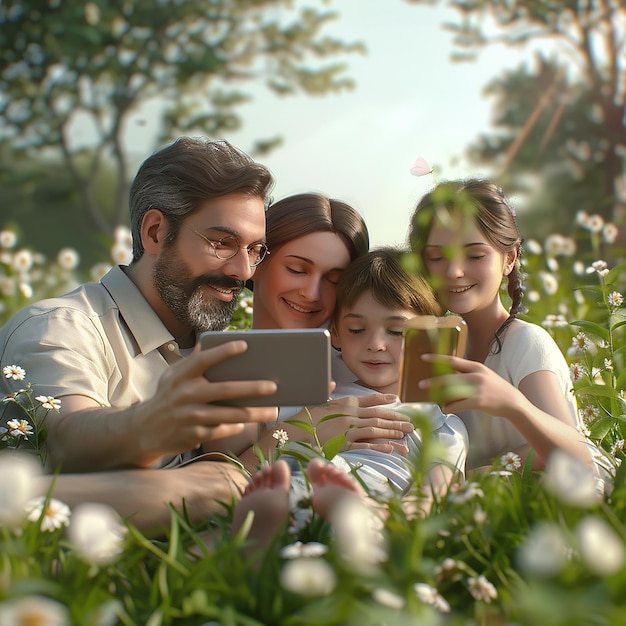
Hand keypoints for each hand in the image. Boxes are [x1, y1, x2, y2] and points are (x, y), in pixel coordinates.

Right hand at [135, 341, 279, 465]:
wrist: (143, 430)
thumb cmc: (167, 397)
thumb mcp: (172, 376)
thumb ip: (191, 361)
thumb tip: (207, 343)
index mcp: (181, 376)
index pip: (205, 359)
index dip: (224, 351)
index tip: (245, 344)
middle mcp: (186, 395)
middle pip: (226, 390)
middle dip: (253, 388)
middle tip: (274, 386)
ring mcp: (191, 416)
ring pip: (231, 415)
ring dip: (256, 414)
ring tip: (273, 411)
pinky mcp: (195, 435)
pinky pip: (223, 430)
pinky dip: (237, 426)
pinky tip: (249, 423)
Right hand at [302, 393, 414, 454]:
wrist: (294, 430)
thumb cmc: (304, 417)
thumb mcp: (317, 400)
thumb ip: (328, 392)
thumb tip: (333, 383)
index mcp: (345, 403)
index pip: (369, 400)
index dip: (384, 400)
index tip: (396, 400)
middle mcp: (350, 414)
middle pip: (378, 416)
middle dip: (396, 419)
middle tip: (410, 423)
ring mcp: (348, 428)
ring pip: (376, 429)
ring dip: (393, 432)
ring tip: (406, 435)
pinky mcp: (344, 442)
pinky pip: (366, 444)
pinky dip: (379, 446)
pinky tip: (391, 448)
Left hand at [419, 354, 517, 417]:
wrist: (512, 402)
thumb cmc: (494, 388)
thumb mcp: (482, 375)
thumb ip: (466, 374)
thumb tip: (446, 375)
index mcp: (476, 366)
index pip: (452, 360)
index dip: (437, 358)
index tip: (423, 357)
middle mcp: (475, 376)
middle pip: (449, 377)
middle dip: (433, 381)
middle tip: (421, 384)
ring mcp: (477, 389)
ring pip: (452, 392)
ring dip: (440, 397)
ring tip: (434, 400)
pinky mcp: (478, 402)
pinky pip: (458, 405)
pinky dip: (449, 408)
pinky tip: (445, 409)